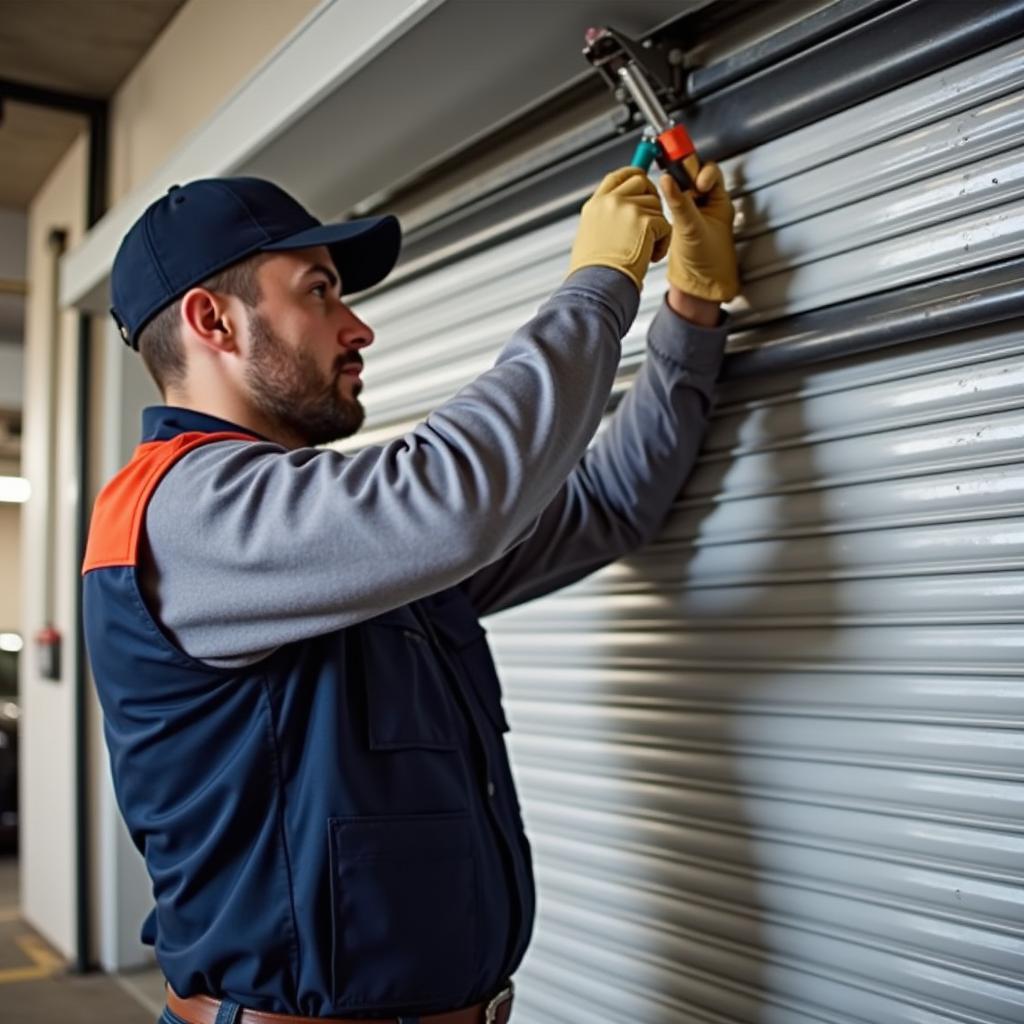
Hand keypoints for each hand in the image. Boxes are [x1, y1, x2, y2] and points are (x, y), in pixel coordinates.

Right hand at [568, 167, 671, 290]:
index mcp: (595, 205)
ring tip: (644, 251)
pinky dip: (663, 244)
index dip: (632, 175)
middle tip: (651, 222)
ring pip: (656, 206)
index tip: (641, 179)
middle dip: (651, 198)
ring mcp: (627, 209)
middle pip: (641, 182)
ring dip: (656, 228)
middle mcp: (610, 202)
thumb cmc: (592, 273)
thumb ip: (605, 218)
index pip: (617, 176)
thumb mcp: (590, 237)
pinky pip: (665, 225)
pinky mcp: (644, 222)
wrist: (596, 287)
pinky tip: (650, 258)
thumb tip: (621, 211)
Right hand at [660, 162, 738, 302]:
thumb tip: (667, 180)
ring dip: (674, 188)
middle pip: (693, 176)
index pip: (710, 172)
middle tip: (672, 178)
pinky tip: (663, 204)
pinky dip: (668, 199)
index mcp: (720, 202)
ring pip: (682, 188)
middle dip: (682, 176)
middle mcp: (708, 204)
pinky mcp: (681, 221)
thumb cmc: (708, 263)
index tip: (690, 181)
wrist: (697, 286)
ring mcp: (694, 212)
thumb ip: (680, 203)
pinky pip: (674, 201)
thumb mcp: (692, 228)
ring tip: (667, 192)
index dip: (698, 172)